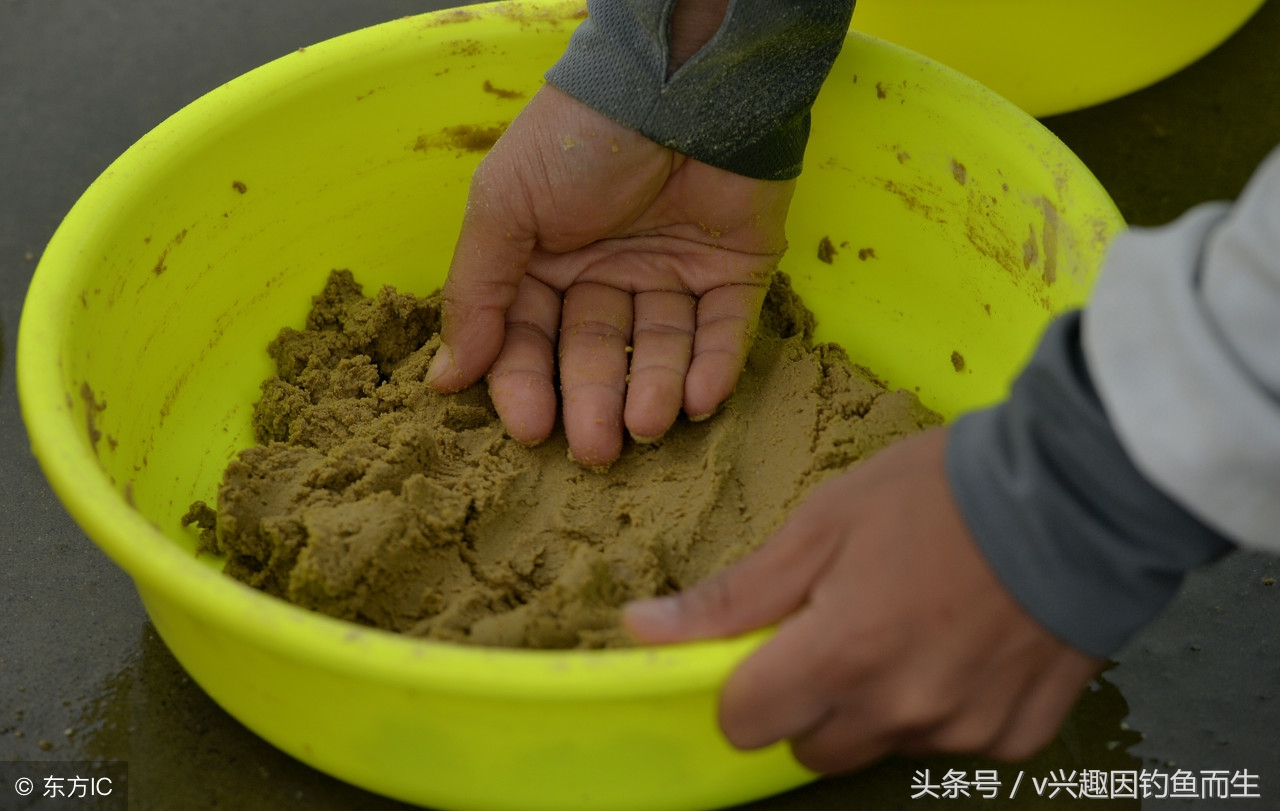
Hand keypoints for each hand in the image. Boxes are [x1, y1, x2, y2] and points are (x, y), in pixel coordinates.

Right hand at [426, 84, 794, 466]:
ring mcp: (673, 272)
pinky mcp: (736, 270)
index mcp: (547, 260)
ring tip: (648, 422)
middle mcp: (608, 273)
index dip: (528, 385)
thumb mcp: (504, 207)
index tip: (531, 429)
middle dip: (595, 402)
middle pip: (597, 354)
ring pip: (660, 349)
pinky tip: (698, 399)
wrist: (678, 82)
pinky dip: (714, 367)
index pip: (531, 339)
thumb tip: (446, 379)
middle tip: (597, 448)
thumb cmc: (579, 139)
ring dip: (653, 390)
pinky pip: (724, 330)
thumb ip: (477, 293)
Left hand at [625, 429, 1104, 771]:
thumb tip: (644, 629)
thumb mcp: (824, 523)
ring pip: (880, 744)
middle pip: (810, 746)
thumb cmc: (941, 493)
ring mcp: (962, 730)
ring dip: (877, 702)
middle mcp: (899, 711)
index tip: (768, 646)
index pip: (744, 723)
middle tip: (844, 624)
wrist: (1080, 492)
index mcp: (841, 657)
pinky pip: (951, 741)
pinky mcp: (1016, 735)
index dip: (742, 685)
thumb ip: (736, 594)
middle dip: (809, 698)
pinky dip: (945, 704)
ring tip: (914, 621)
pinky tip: (965, 641)